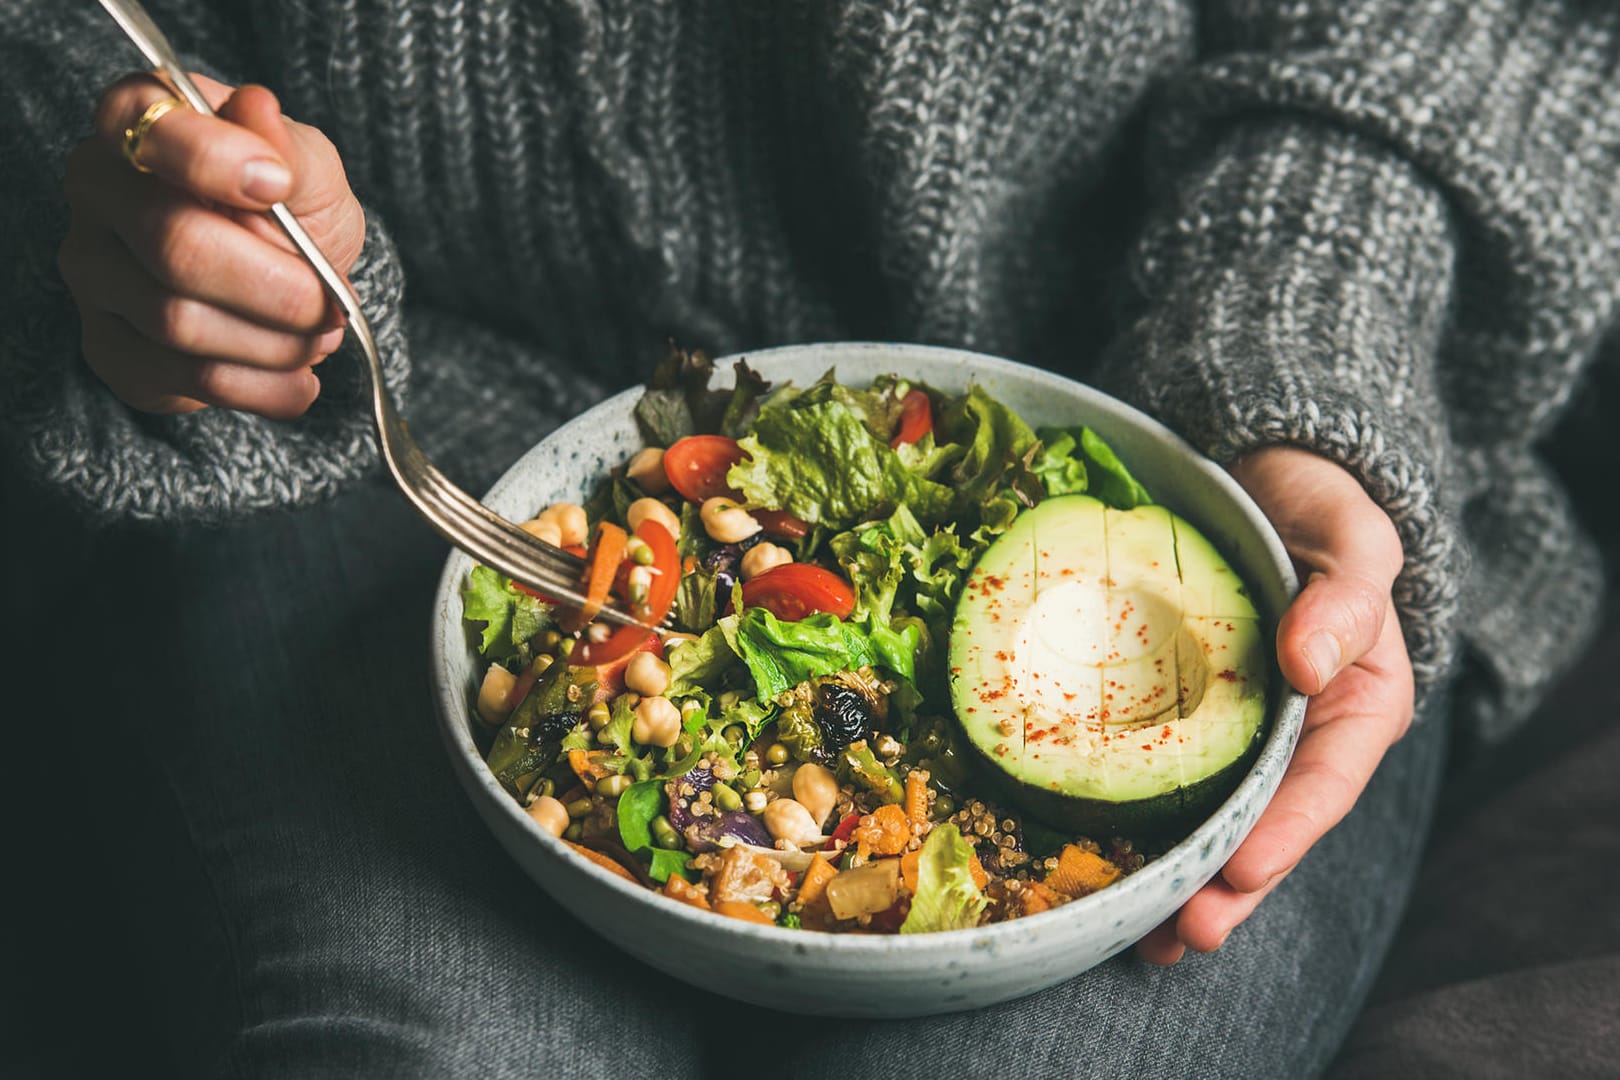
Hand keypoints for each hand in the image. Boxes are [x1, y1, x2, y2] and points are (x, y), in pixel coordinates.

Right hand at [58, 73, 363, 417]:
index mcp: (138, 122)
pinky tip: (299, 381)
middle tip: (332, 303)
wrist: (287, 282)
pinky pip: (183, 378)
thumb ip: (289, 148)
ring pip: (179, 322)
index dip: (215, 162)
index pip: (148, 129)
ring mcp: (94, 273)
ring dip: (276, 343)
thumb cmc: (290, 207)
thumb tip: (257, 110)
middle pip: (174, 245)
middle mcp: (99, 193)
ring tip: (322, 337)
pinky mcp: (110, 347)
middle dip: (275, 286)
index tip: (279, 187)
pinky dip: (262, 388)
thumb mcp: (310, 169)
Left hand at [1137, 446, 1414, 963]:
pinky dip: (1138, 826)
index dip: (1286, 833)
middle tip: (1181, 934)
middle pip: (1267, 826)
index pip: (1325, 784)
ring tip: (1144, 937)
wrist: (1266, 484)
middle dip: (1226, 886)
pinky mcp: (1182, 719)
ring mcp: (1239, 733)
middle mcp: (1298, 736)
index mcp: (1354, 706)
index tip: (1241, 870)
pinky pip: (1162, 777)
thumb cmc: (1320, 512)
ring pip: (1215, 820)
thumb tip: (1310, 661)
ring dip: (1181, 880)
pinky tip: (1103, 867)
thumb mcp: (1354, 538)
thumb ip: (1347, 598)